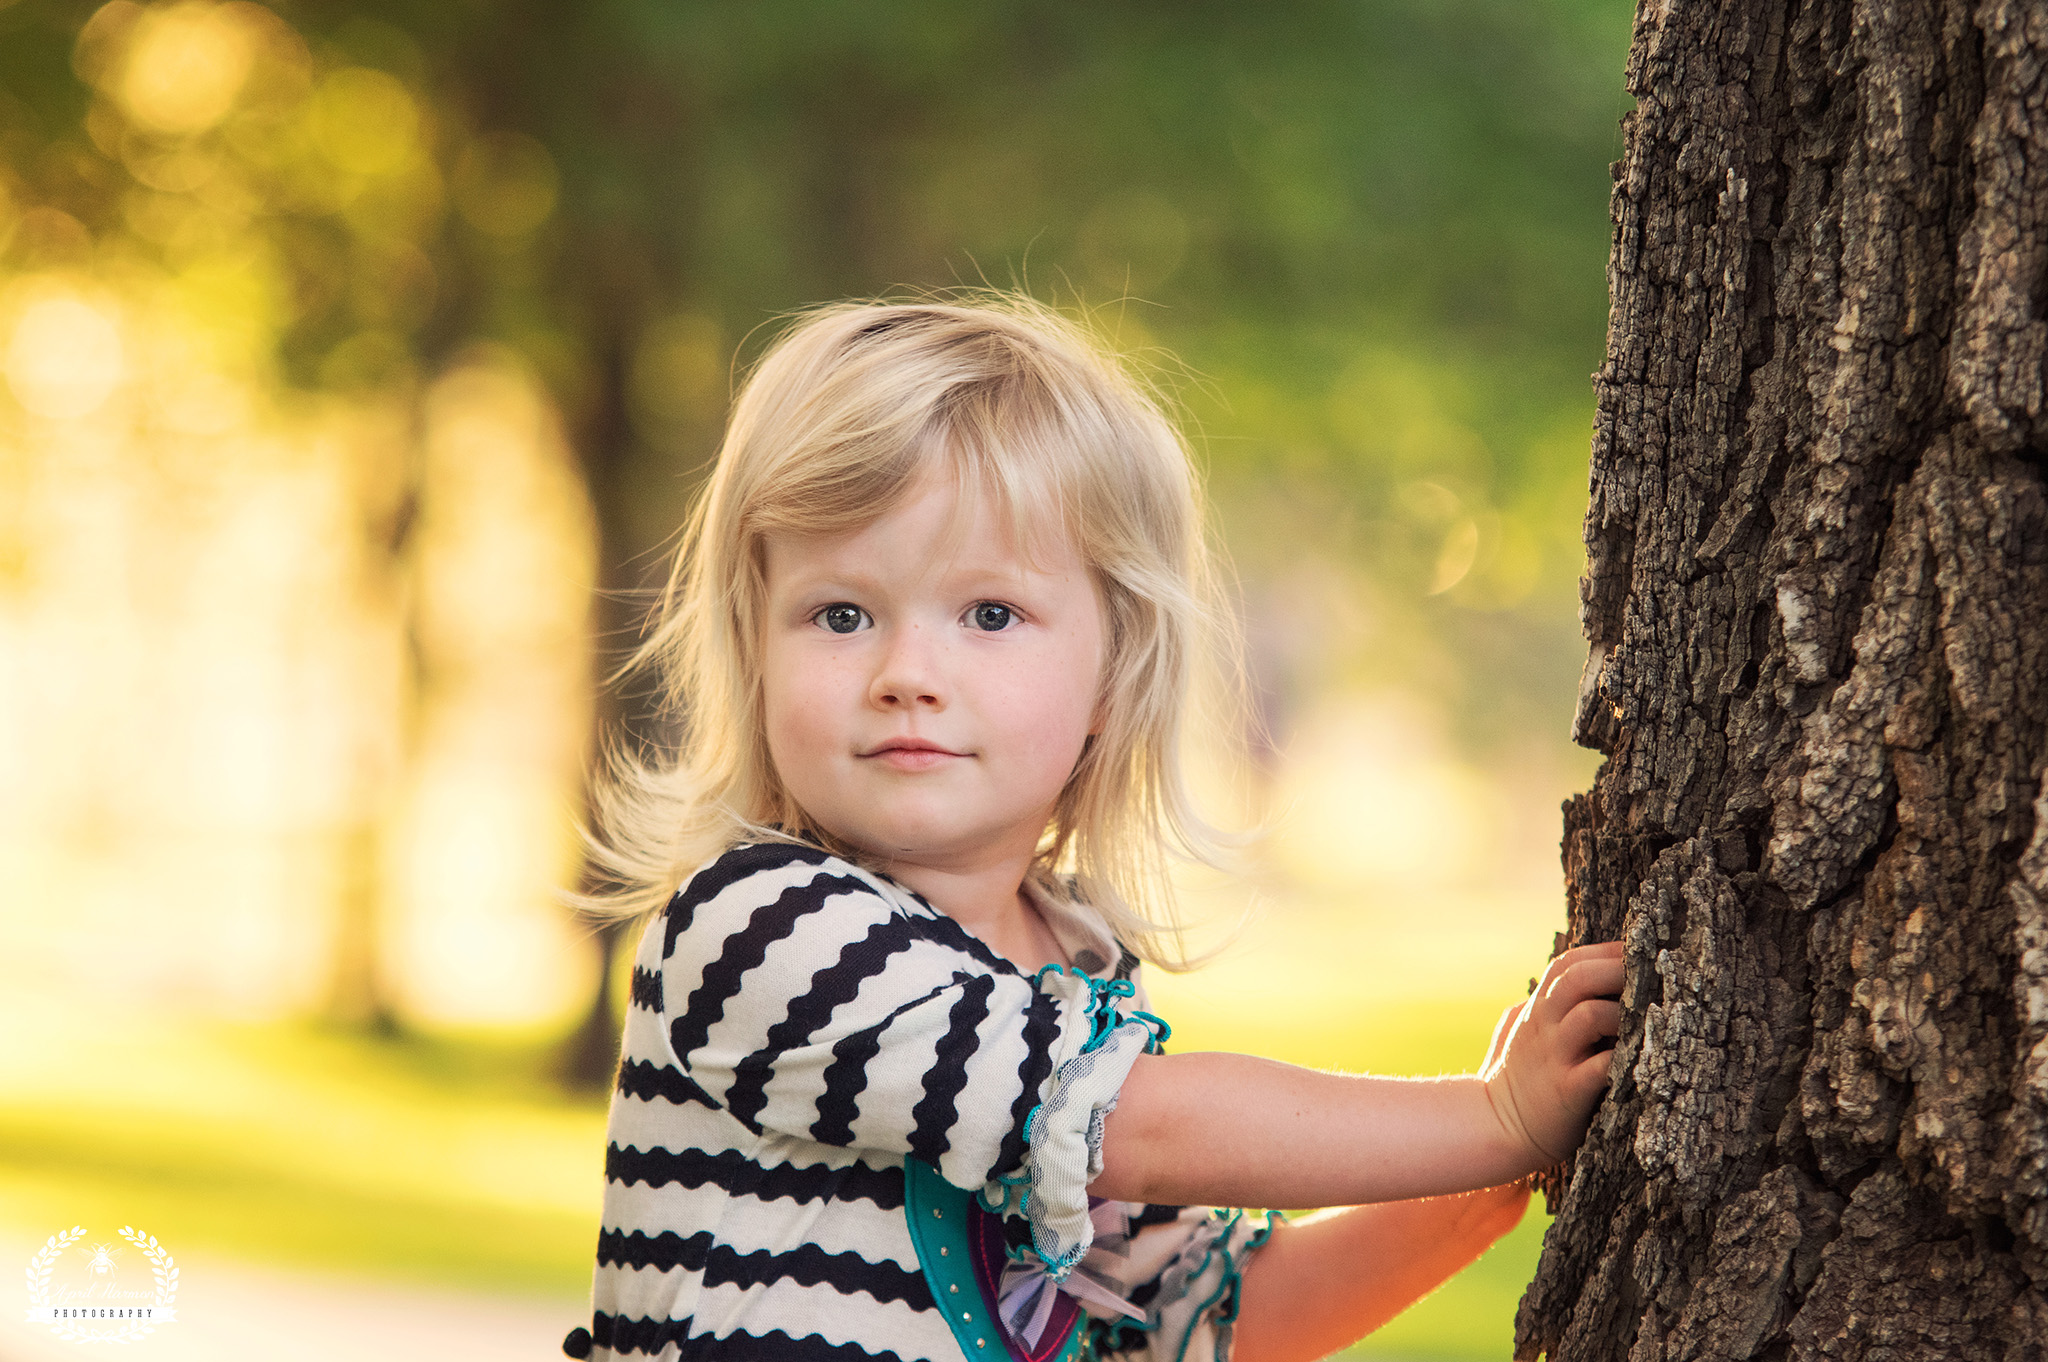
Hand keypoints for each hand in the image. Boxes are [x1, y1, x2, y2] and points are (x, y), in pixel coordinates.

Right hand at [1481, 941, 1623, 1168]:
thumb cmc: (1512, 1081)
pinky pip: (1600, 1066)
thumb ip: (1532, 1009)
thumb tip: (1542, 992)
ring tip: (1644, 1023)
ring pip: (1590, 1015)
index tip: (1636, 953)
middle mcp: (1544, 1026)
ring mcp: (1555, 1056)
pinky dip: (1622, 1058)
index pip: (1568, 963)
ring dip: (1622, 1014)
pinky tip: (1638, 1058)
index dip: (1604, 953)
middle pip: (1578, 978)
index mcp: (1536, 1010)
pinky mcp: (1567, 1090)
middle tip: (1649, 976)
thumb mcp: (1515, 1034)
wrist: (1494, 1127)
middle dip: (1616, 970)